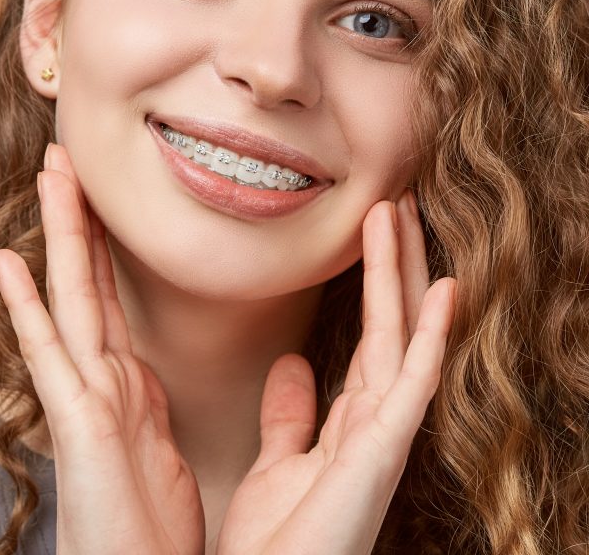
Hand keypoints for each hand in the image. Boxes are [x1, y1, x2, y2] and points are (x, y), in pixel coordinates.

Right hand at [0, 143, 203, 554]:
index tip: (102, 195)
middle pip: (87, 278)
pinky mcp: (77, 425)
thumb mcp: (164, 445)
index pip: (112, 293)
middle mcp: (101, 378)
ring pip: (70, 296)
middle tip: (70, 156)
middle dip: (79, 215)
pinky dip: (25, 306)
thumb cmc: (150, 528)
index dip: (105, 240)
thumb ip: (155, 403)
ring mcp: (85, 397)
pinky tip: (4, 262)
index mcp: (127, 380)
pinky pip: (50, 353)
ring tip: (50, 173)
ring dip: (60, 232)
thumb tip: (154, 375)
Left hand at [215, 192, 456, 554]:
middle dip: (390, 262)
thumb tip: (294, 365)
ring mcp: (383, 435)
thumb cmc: (278, 541)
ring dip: (401, 273)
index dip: (372, 284)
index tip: (372, 234)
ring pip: (397, 335)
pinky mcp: (383, 453)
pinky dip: (428, 334)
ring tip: (401, 212)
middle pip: (386, 323)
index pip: (368, 336)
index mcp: (350, 422)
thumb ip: (291, 415)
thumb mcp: (279, 462)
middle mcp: (375, 421)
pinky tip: (444, 289)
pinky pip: (411, 382)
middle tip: (393, 201)